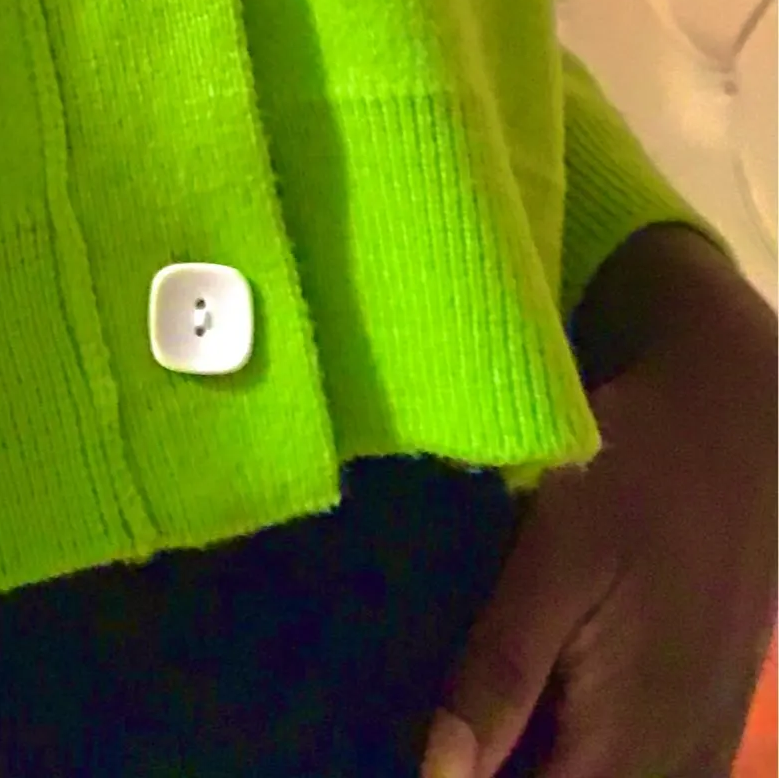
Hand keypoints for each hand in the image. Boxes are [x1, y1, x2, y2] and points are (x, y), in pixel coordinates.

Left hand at [423, 229, 776, 777]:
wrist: (737, 415)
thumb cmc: (641, 469)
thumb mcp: (559, 550)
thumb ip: (503, 666)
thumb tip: (438, 775)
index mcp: (638, 738)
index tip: (420, 759)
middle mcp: (680, 759)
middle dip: (498, 775)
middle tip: (431, 738)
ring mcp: (699, 738)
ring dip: (539, 760)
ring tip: (459, 725)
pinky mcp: (701, 707)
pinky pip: (639, 767)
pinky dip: (576, 752)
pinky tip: (520, 715)